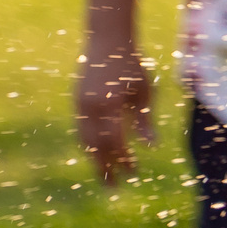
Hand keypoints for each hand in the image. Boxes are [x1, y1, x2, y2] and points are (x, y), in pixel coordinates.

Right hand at [75, 40, 155, 183]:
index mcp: (109, 105)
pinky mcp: (76, 101)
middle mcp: (90, 107)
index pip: (115, 141)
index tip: (133, 172)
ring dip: (95, 159)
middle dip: (105, 168)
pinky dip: (89, 145)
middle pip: (96, 146)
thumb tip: (150, 146)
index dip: (122, 160)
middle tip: (114, 189)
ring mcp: (79, 104)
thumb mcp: (144, 92)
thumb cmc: (131, 65)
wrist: (106, 39)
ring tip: (104, 176)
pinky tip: (99, 154)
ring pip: (85, 139)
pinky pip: (81, 129)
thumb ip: (145, 120)